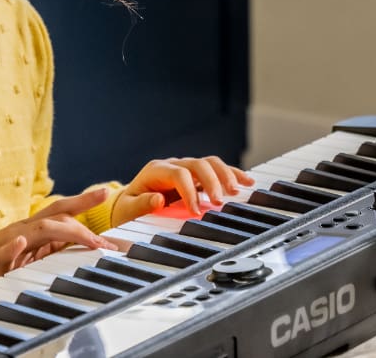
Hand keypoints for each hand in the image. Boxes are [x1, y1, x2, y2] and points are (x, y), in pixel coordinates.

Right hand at [0, 189, 119, 289]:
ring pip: (38, 229)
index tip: (105, 192)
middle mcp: (23, 230)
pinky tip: (20, 243)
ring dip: (65, 231)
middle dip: (81, 203)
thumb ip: (51, 248)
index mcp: (32, 229)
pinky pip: (4, 251)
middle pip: (55, 212)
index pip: (61, 211)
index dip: (82, 200)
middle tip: (104, 196)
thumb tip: (78, 245)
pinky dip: (13, 247)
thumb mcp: (30, 256)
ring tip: (89, 239)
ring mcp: (8, 242)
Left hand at [112, 156, 253, 223]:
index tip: (196, 211)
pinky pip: (217, 170)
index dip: (189, 191)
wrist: (129, 204)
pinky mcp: (196, 175)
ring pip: (210, 163)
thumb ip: (142, 204)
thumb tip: (158, 200)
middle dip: (211, 182)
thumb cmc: (128, 207)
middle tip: (219, 202)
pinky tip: (246, 181)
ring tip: (237, 191)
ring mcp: (186, 168)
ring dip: (226, 175)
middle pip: (198, 165)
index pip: (178, 174)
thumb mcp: (128, 209)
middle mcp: (173, 165)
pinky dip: (232, 175)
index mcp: (156, 171)